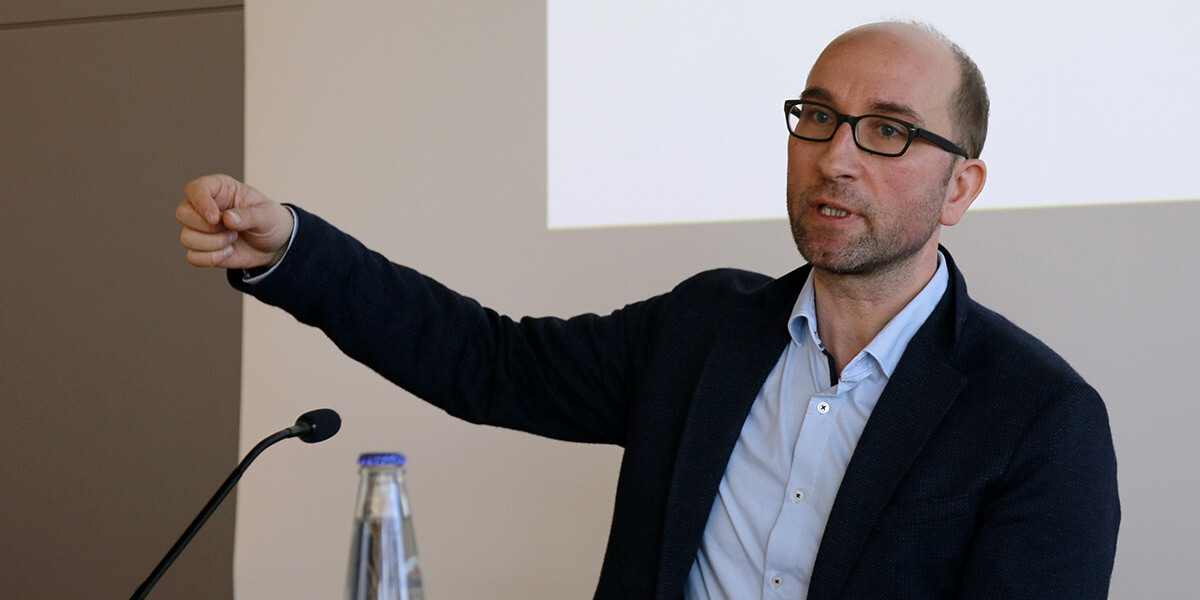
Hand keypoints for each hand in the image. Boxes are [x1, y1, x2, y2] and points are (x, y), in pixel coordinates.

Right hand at [176, 174, 293, 268]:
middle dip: (208, 227)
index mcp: (220, 189)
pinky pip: (193, 257)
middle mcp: (205, 207)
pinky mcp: (202, 248)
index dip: (201, 203)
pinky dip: (212, 258)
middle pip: (182, 213)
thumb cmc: (271, 221)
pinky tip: (228, 252)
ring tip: (233, 239)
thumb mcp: (268, 214)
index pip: (195, 189)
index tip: (217, 218)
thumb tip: (227, 218)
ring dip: (213, 243)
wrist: (275, 245)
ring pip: (186, 237)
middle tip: (232, 229)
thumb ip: (249, 215)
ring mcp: (201, 228)